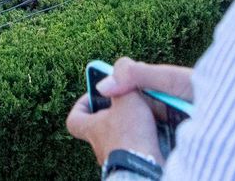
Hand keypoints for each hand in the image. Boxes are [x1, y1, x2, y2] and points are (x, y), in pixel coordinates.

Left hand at [66, 58, 193, 165]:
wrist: (145, 169)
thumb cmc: (130, 135)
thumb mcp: (128, 97)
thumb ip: (123, 79)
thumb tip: (121, 64)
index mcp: (92, 129)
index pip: (74, 119)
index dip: (82, 106)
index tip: (96, 95)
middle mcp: (101, 146)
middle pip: (101, 127)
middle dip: (115, 114)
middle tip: (131, 103)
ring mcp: (115, 158)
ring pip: (120, 138)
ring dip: (133, 127)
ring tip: (151, 117)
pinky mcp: (133, 165)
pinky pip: (136, 150)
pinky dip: (145, 141)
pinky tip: (160, 133)